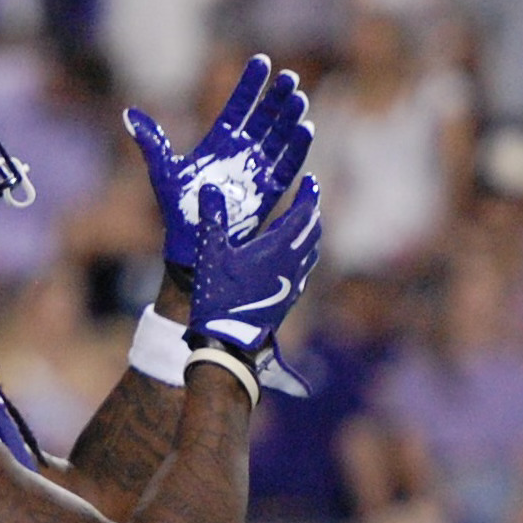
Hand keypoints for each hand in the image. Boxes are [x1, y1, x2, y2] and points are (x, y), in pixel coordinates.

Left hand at [125, 56, 310, 272]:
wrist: (191, 243)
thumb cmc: (177, 208)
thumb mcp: (163, 172)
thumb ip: (152, 143)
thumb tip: (128, 114)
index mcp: (218, 140)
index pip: (237, 105)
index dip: (249, 84)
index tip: (261, 61)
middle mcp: (241, 150)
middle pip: (264, 117)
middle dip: (276, 97)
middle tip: (289, 77)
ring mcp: (256, 169)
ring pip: (278, 137)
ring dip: (289, 118)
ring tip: (299, 99)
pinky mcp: (268, 190)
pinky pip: (286, 166)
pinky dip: (296, 149)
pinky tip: (305, 129)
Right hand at [187, 171, 323, 363]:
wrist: (230, 341)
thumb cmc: (219, 296)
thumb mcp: (209, 254)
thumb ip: (212, 218)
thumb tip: (209, 188)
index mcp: (278, 247)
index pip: (304, 213)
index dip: (308, 195)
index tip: (309, 181)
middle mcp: (292, 263)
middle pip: (313, 230)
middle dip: (311, 211)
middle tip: (306, 197)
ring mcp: (293, 283)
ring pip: (311, 251)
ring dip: (310, 232)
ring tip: (302, 223)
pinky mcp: (288, 299)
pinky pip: (304, 269)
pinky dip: (303, 254)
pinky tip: (292, 258)